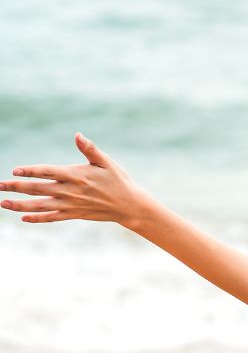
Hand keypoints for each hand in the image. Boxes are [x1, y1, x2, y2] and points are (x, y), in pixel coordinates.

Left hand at [0, 133, 152, 225]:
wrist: (129, 205)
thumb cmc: (119, 181)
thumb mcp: (107, 162)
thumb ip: (90, 149)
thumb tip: (77, 135)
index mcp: (77, 175)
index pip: (48, 172)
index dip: (30, 171)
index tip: (15, 170)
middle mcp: (70, 191)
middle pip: (38, 189)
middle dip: (16, 187)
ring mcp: (71, 205)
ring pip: (40, 206)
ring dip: (20, 205)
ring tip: (3, 203)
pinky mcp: (73, 214)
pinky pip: (51, 218)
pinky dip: (37, 218)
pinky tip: (23, 217)